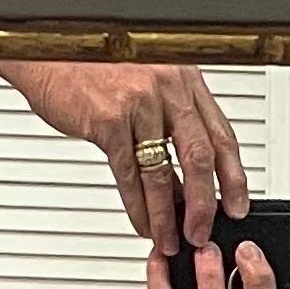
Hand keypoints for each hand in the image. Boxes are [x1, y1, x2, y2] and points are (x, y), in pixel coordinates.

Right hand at [0, 58, 246, 246]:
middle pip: (200, 157)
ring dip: (166, 215)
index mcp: (185, 80)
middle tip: (202, 232)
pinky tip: (141, 223)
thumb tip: (185, 182)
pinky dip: (137, 207)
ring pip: (162, 173)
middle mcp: (167, 88)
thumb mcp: (148, 83)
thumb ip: (172, 126)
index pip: (222, 135)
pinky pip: (128, 175)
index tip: (238, 206)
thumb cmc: (98, 66)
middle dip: (204, 205)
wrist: (51, 49)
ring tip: (169, 239)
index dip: (234, 177)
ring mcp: (138, 104)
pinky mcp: (108, 121)